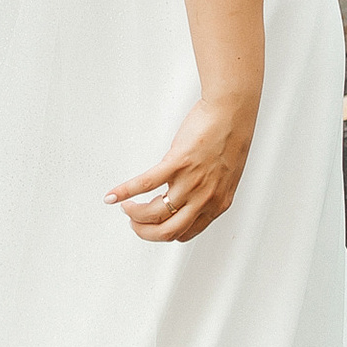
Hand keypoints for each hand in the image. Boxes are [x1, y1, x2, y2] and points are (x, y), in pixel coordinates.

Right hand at [106, 90, 257, 243]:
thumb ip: (208, 192)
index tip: (153, 226)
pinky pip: (146, 183)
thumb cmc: (232, 138)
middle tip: (134, 224)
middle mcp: (204, 198)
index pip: (185, 233)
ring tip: (127, 207)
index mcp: (217, 204)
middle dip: (145, 232)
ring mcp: (190, 182)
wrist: (233, 112)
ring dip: (134, 214)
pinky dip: (124, 192)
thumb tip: (187, 198)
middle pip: (167, 231)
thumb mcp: (225, 177)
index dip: (164, 233)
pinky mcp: (177, 162)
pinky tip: (113, 196)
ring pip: (154, 213)